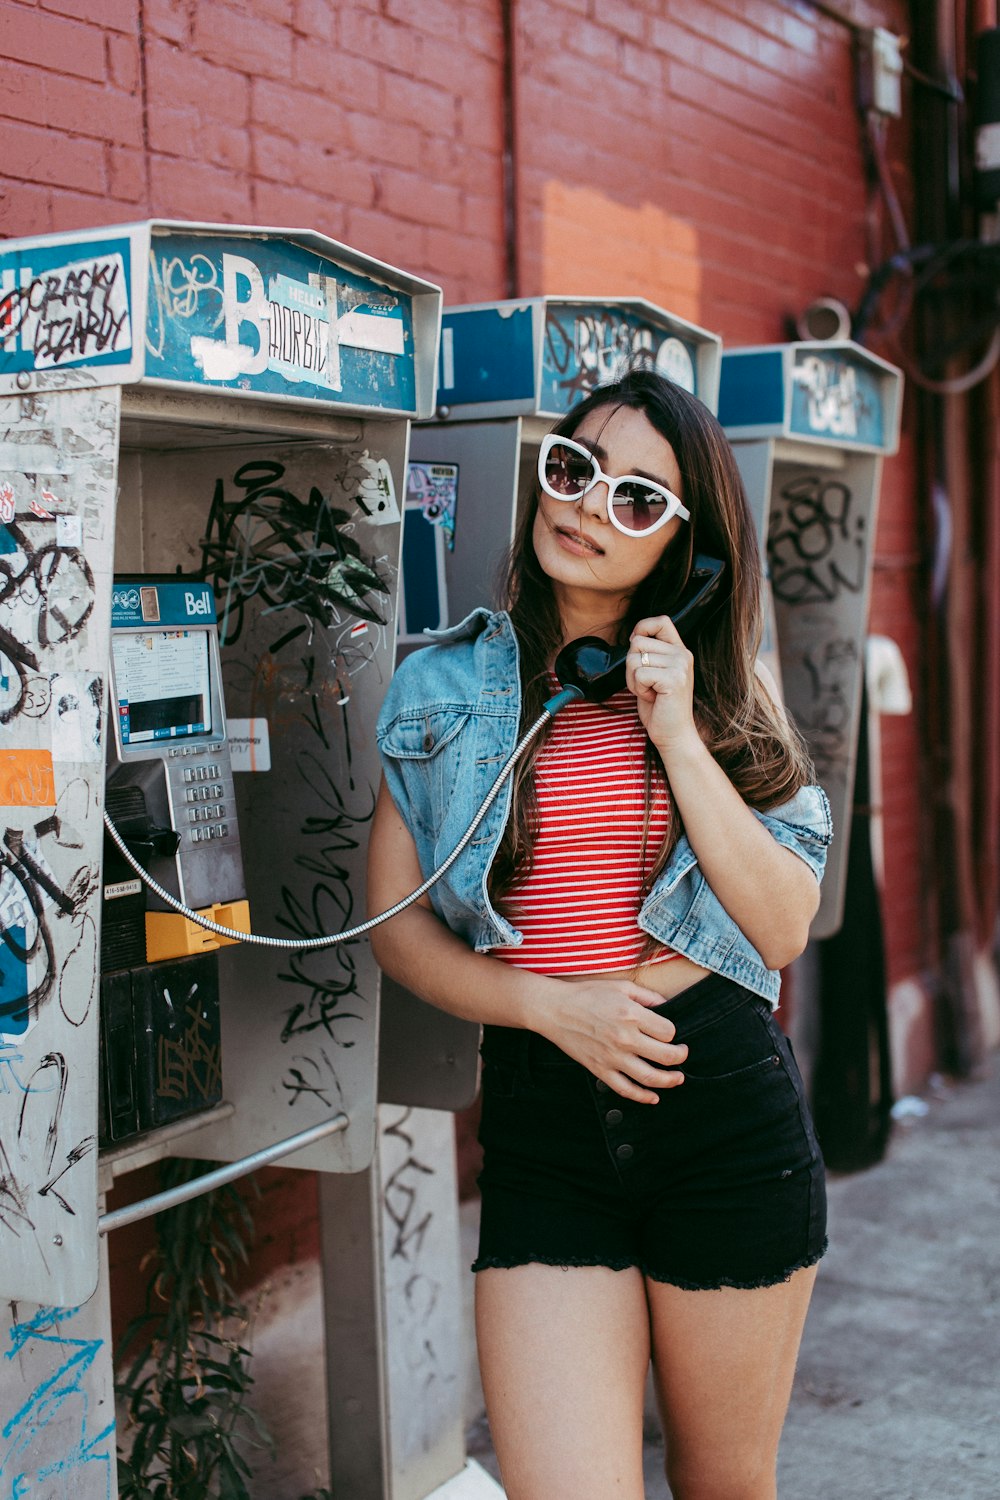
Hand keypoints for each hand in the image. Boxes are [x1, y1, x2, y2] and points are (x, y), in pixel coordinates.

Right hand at [534, 975, 687, 1103]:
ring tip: (677, 1078)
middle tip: (683, 1054)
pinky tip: (653, 1097)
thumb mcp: (620, 987)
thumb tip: (667, 1006)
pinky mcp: (600, 1069)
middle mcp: (625, 1038)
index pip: (668, 1031)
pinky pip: (625, 1089)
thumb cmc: (586, 995)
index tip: (669, 1032)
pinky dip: (642, 1097)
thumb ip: (647, 996)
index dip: (673, 1033)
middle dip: (680, 1057)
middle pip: (666, 1056)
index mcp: (631, 1015)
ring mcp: (612, 1057)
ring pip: (650, 1077)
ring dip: (670, 1081)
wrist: (554, 1009)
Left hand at [627, 614, 699, 754]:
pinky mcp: (674, 679)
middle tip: (646, 684)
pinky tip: (652, 698)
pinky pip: (638, 674)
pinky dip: (638, 689)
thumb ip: (648, 653)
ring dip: (633, 679)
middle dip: (631, 665)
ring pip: (634, 659)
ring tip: (649, 691)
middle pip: (638, 642)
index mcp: (679, 650)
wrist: (674, 734)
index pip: (661, 621)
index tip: (636, 648)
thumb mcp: (654, 673)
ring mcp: (680, 666)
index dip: (642, 628)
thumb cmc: (660, 706)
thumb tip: (633, 637)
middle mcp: (682, 654)